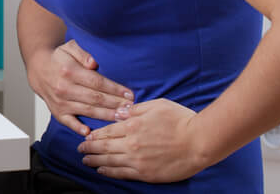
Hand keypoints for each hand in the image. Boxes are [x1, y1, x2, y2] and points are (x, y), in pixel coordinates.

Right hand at [27, 39, 133, 135]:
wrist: (38, 69)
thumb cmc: (59, 59)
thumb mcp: (69, 48)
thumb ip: (83, 53)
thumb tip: (94, 63)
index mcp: (69, 71)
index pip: (97, 82)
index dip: (115, 89)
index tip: (129, 94)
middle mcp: (64, 88)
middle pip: (95, 98)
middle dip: (115, 104)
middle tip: (131, 109)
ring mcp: (60, 102)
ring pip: (87, 110)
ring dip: (106, 116)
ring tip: (122, 118)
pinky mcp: (57, 112)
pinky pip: (69, 122)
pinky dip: (78, 128)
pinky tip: (90, 133)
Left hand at [77, 98, 205, 181]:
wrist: (200, 141)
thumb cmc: (181, 120)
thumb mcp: (156, 105)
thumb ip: (135, 109)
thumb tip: (119, 111)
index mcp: (132, 125)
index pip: (106, 131)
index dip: (94, 135)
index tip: (85, 137)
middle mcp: (131, 143)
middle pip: (104, 147)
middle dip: (89, 148)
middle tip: (79, 150)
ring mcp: (138, 160)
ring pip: (109, 161)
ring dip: (95, 161)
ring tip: (85, 161)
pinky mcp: (146, 173)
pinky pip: (122, 173)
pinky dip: (109, 171)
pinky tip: (102, 170)